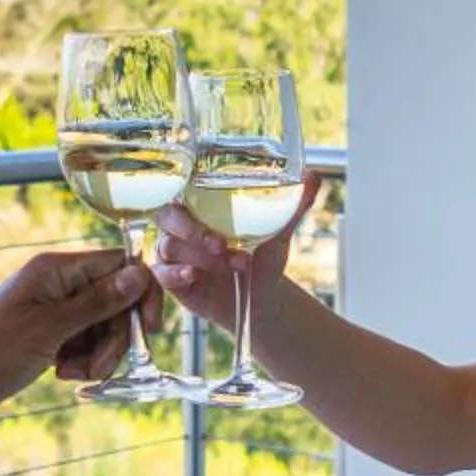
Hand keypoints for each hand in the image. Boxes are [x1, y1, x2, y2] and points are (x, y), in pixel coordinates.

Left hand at [0, 249, 153, 426]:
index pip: (120, 266)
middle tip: (98, 365)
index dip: (140, 296)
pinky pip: (86, 344)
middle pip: (117, 302)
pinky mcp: (50, 335)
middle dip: (116, 338)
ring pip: (104, 327)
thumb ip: (96, 302)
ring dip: (99, 355)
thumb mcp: (48, 329)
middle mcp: (58, 284)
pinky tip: (62, 374)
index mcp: (56, 270)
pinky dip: (83, 362)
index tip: (146, 332)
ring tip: (71, 373)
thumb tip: (138, 275)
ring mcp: (54, 310)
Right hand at [150, 172, 320, 324]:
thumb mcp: (278, 232)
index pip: (180, 187)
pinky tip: (192, 275)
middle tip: (221, 243)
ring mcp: (173, 251)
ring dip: (202, 256)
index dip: (181, 185)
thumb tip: (313, 175)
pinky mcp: (169, 277)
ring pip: (171, 245)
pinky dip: (175, 274)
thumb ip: (293, 205)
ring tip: (236, 264)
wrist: (259, 299)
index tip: (199, 188)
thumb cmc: (262, 257)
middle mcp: (181, 224)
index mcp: (200, 205)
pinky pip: (162, 272)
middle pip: (169, 215)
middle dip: (192, 229)